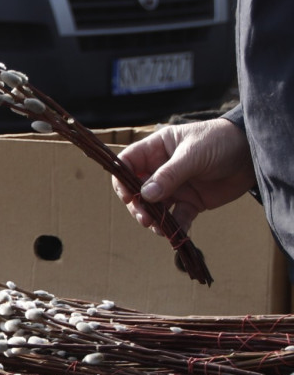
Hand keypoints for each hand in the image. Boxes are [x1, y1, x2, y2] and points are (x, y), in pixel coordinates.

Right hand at [114, 118, 255, 234]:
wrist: (253, 154)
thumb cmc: (220, 141)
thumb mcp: (193, 154)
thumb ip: (169, 175)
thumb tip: (145, 195)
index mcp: (156, 150)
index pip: (127, 163)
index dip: (122, 179)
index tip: (127, 195)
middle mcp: (161, 169)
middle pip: (137, 190)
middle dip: (138, 206)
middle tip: (145, 218)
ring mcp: (175, 187)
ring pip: (154, 207)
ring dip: (153, 219)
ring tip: (159, 228)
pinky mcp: (191, 201)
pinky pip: (177, 217)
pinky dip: (175, 227)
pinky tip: (177, 233)